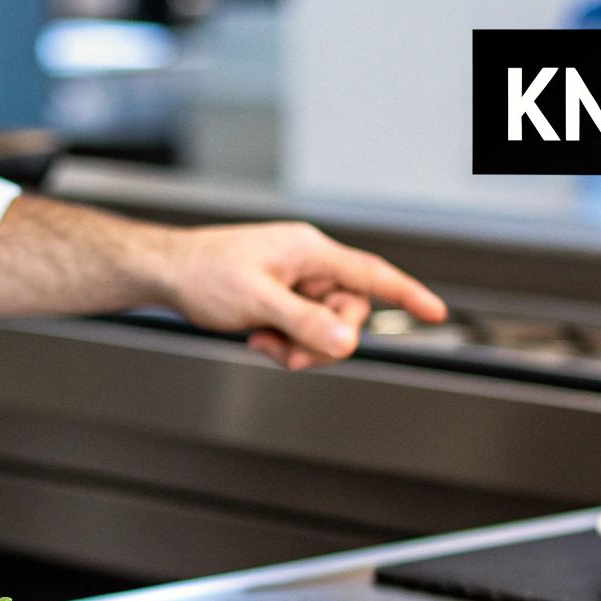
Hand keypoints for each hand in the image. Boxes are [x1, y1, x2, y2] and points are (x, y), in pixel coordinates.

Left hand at [165, 222, 447, 370]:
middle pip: (348, 315)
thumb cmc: (202, 273)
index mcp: (309, 252)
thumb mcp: (256, 301)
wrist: (165, 273)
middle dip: (321, 341)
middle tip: (283, 349)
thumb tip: (347, 342)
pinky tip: (256, 336)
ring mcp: (296, 283)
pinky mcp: (282, 299)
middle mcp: (308, 265)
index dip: (406, 294)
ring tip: (262, 340)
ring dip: (298, 346)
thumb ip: (304, 322)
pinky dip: (284, 343)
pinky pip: (303, 331)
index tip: (434, 312)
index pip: (371, 275)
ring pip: (325, 329)